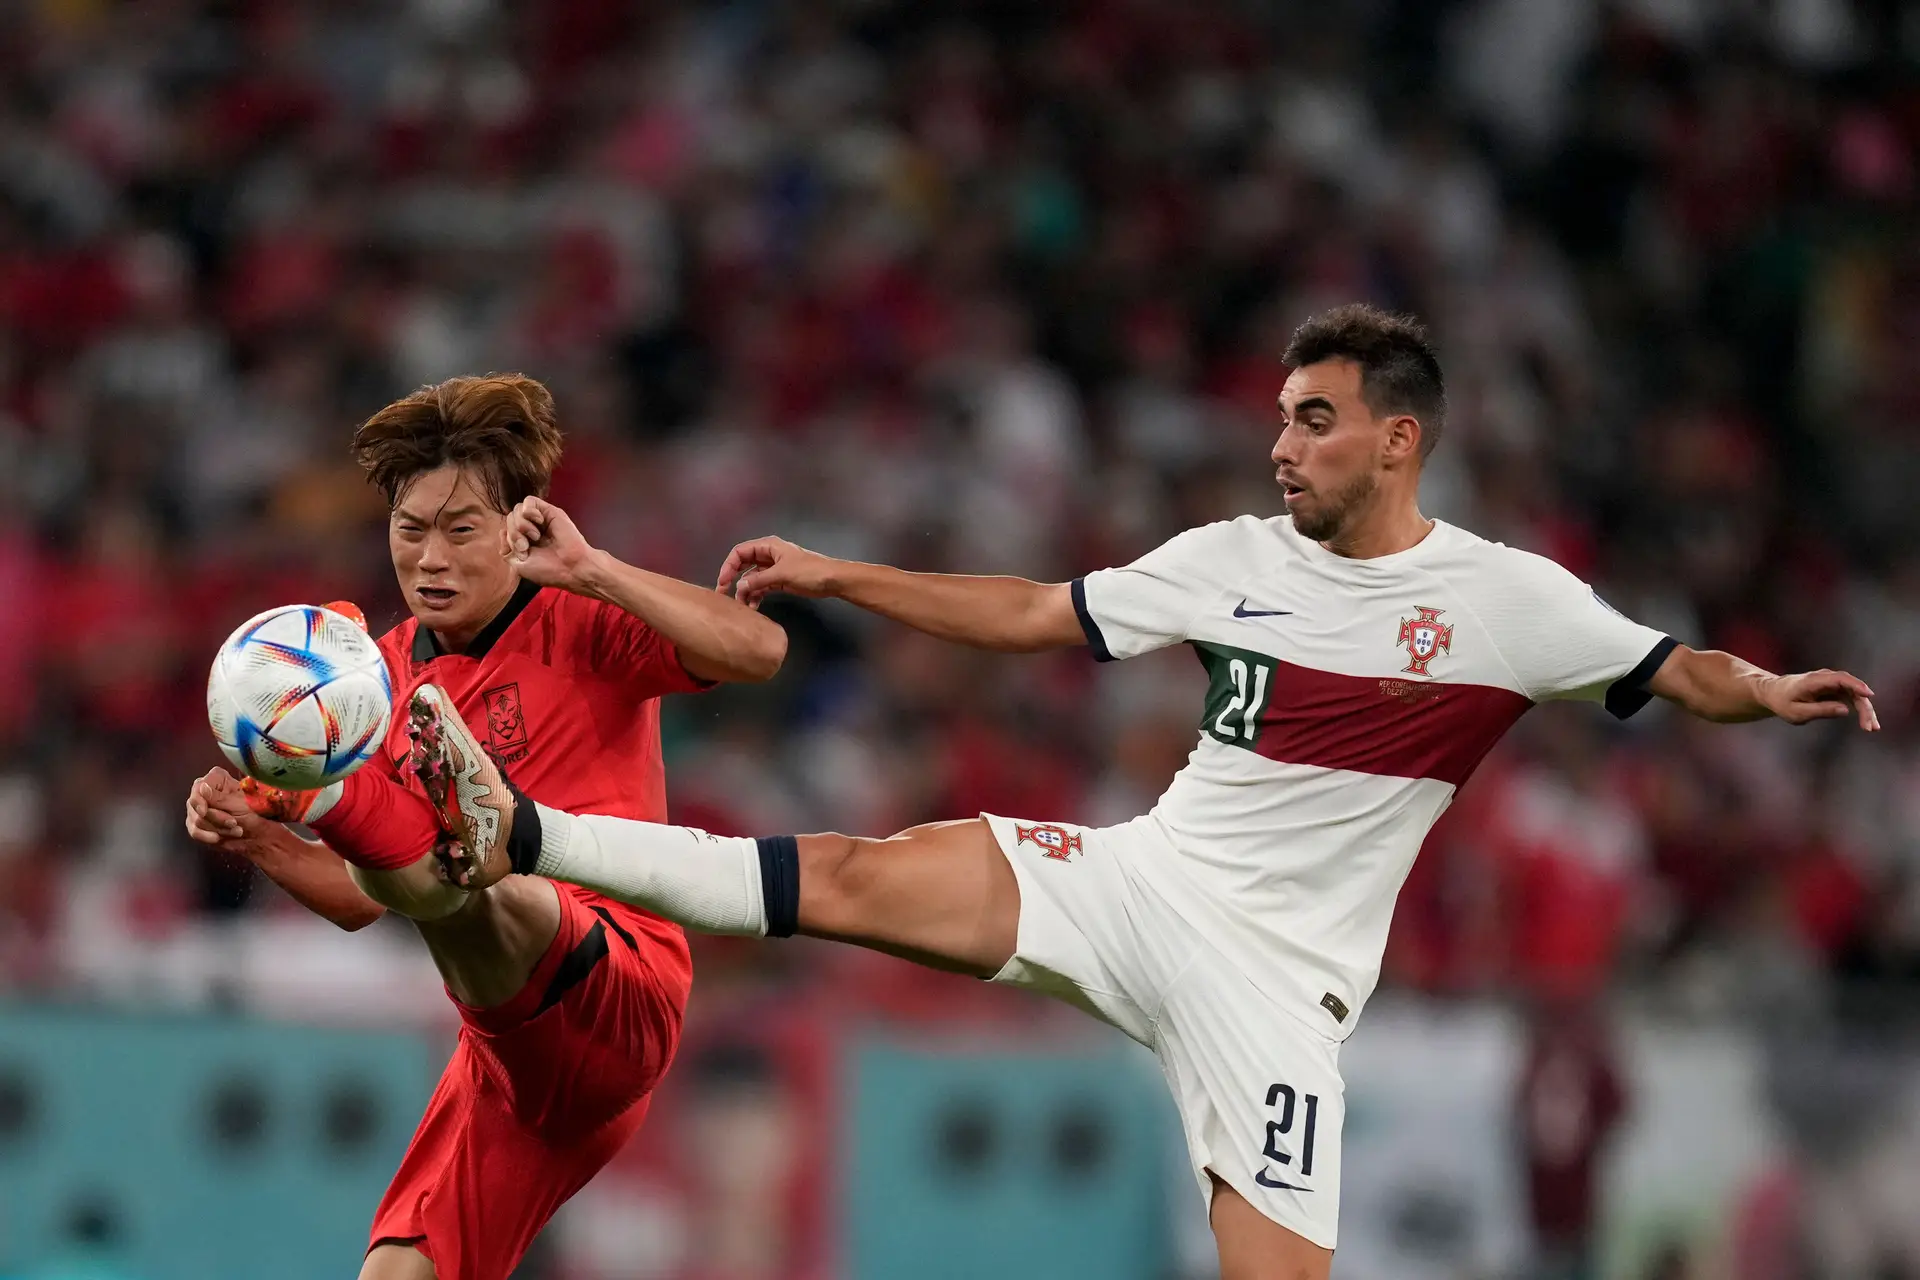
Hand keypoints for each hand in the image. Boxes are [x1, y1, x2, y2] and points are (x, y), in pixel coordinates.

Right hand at [184, 767, 276, 859]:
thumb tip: (202, 788)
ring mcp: (196, 807)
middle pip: (197, 805)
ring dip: (218, 828)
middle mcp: (202, 790)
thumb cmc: (251, 811)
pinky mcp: (194, 823)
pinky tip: (219, 838)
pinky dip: (208, 836)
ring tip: (237, 831)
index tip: (204, 812)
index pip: (199, 786)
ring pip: (197, 820)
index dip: (199, 800)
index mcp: (216, 778)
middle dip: (216, 818)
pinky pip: (195, 831)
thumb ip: (219, 797)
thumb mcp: (238, 803)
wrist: (254, 831)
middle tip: (234, 823)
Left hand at [503, 497, 601, 593]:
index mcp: (524, 540)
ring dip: (521, 524)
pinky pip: (529, 501)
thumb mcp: (518, 566)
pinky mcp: (548, 511)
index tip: (520, 554)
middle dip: (514, 534)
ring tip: (535, 537)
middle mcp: (531, 528)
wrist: (570, 567)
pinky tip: (539, 522)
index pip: (506, 530)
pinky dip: (529, 511)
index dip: (508, 539)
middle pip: (510, 519)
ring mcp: (539, 519)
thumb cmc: (548, 570)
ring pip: (517, 510)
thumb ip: (506, 549)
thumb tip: (502, 531)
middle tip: (526, 547)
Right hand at [716, 536, 841, 608]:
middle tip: (724, 595)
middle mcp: (768, 555)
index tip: (723, 582)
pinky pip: (761, 587)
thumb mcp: (782, 574)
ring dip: (745, 591)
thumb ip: (759, 580)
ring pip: (752, 578)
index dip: (729, 565)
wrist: (832, 580)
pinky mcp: (779, 581)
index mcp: (768, 546)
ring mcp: (773, 569)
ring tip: (741, 605)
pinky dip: (756, 595)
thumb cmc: (809, 571)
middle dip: (733, 579)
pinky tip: (753, 606)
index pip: (740, 552)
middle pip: (743, 565)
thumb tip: (739, 585)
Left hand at [1761, 669, 1879, 730]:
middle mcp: (1826, 679)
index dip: (1856, 685)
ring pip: (1855, 694)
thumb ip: (1820, 710)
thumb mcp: (1796, 711)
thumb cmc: (1782, 702)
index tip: (1868, 695)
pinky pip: (1852, 698)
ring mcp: (1832, 684)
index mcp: (1814, 680)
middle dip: (1864, 707)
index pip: (1840, 679)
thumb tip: (1845, 709)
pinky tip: (1867, 724)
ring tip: (1872, 728)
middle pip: (1852, 688)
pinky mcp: (1836, 690)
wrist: (1774, 693)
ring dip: (1866, 710)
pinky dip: (1860, 710)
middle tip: (1870, 726)